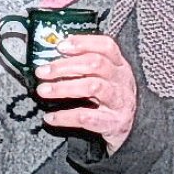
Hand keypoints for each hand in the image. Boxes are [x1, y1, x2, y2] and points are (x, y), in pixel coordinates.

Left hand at [35, 34, 137, 153]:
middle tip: (43, 72)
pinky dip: (65, 116)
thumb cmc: (112, 100)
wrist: (129, 130)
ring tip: (43, 91)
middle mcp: (122, 81)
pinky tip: (51, 117)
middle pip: (96, 64)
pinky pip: (86, 117)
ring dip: (63, 88)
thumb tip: (54, 58)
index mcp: (119, 66)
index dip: (83, 43)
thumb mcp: (106, 79)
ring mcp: (119, 102)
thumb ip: (85, 66)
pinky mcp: (113, 123)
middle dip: (65, 66)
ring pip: (92, 87)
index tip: (60, 46)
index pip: (106, 46)